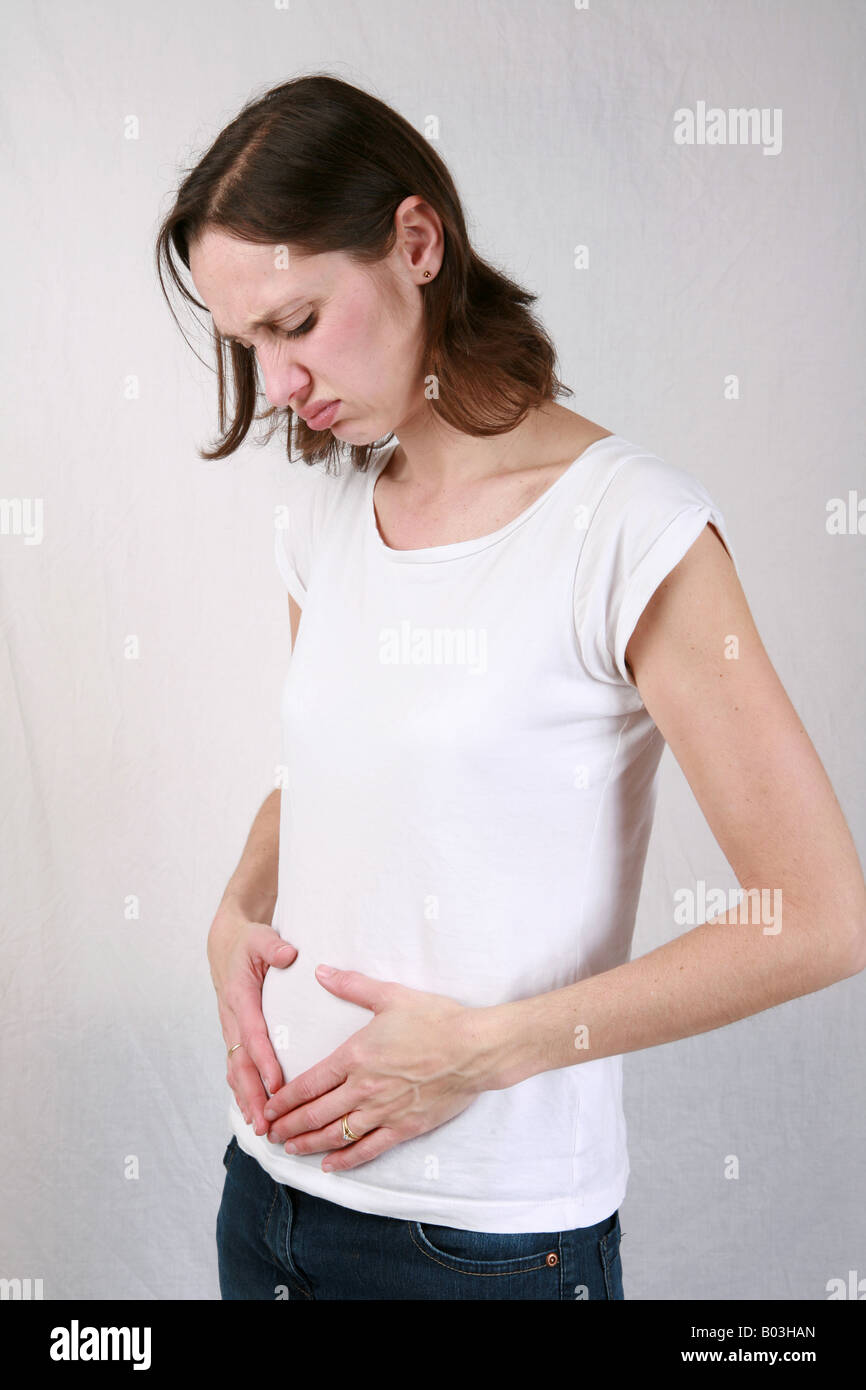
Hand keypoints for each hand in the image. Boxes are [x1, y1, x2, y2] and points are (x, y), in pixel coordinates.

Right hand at [207, 906, 297, 1134]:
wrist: (227, 944)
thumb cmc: (248, 942)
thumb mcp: (261, 937)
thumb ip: (273, 946)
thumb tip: (288, 955)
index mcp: (239, 998)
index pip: (253, 1035)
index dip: (264, 1062)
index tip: (277, 1086)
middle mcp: (232, 1019)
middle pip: (242, 1064)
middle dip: (253, 1096)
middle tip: (267, 1124)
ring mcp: (231, 1030)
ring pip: (237, 1072)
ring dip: (247, 1101)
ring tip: (262, 1129)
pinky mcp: (235, 1036)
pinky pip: (237, 1069)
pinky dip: (243, 1093)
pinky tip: (254, 1114)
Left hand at [261, 966, 501, 1171]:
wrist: (475, 1048)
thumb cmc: (436, 1019)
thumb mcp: (391, 996)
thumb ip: (351, 985)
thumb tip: (321, 971)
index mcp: (356, 1056)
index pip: (309, 1083)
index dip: (284, 1099)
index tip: (268, 1106)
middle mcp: (364, 1089)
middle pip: (315, 1113)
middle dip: (288, 1125)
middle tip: (269, 1133)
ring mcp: (384, 1111)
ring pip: (336, 1134)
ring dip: (309, 1143)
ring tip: (290, 1148)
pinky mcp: (404, 1127)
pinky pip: (368, 1149)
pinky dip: (345, 1159)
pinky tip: (330, 1166)